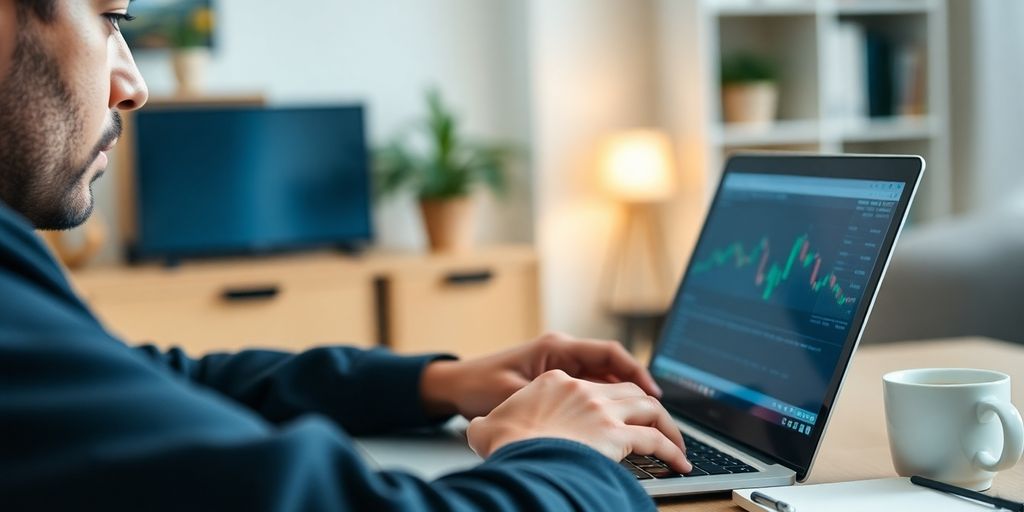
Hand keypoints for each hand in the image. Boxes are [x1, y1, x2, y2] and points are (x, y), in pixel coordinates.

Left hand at [420, 332, 661, 418]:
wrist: (456, 384)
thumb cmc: (479, 385)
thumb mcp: (514, 395)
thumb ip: (548, 402)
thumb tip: (584, 413)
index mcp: (557, 347)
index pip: (608, 353)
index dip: (635, 371)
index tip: (653, 393)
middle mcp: (563, 352)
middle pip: (613, 367)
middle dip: (638, 389)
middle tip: (659, 414)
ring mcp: (562, 365)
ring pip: (605, 379)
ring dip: (624, 397)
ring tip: (645, 422)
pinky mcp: (557, 379)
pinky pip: (591, 387)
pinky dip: (606, 402)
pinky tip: (616, 423)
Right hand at [466, 369, 691, 472]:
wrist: (510, 448)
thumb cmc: (500, 440)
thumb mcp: (487, 423)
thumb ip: (490, 423)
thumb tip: (477, 430)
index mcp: (555, 380)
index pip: (594, 382)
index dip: (612, 396)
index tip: (619, 409)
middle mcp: (583, 388)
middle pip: (628, 391)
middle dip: (649, 407)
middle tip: (659, 425)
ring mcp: (601, 409)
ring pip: (649, 409)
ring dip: (668, 428)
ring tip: (677, 447)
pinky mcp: (616, 433)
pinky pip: (655, 440)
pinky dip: (672, 451)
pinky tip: (680, 464)